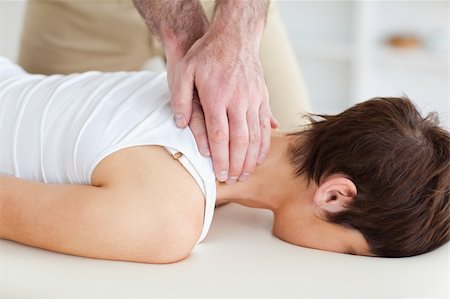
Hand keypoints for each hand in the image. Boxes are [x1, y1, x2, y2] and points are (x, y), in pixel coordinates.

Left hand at [166, 30, 277, 183]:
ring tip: (246, 173)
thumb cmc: (206, 53)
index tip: (220, 174)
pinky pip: (265, 124)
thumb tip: (179, 124)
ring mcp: (253, 99)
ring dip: (252, 158)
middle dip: (237, 163)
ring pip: (255, 135)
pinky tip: (260, 155)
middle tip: (234, 180)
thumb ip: (180, 98)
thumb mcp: (184, 70)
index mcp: (217, 96)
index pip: (219, 135)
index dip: (220, 158)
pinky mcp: (262, 96)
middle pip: (240, 140)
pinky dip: (264, 143)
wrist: (234, 35)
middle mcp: (238, 100)